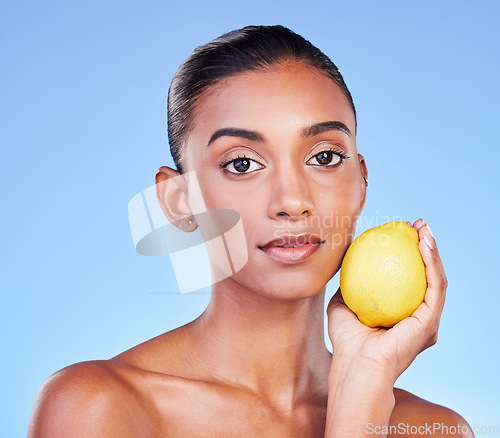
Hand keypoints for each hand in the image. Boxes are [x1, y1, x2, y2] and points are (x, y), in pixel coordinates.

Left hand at [327, 219, 446, 381]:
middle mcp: (419, 316)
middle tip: (417, 225)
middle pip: (427, 275)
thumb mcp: (342, 303)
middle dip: (426, 247)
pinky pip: (434, 286)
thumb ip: (347, 285)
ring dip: (432, 250)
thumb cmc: (346, 340)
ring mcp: (427, 320)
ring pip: (436, 278)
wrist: (354, 363)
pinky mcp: (431, 321)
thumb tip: (345, 262)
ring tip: (423, 228)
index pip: (410, 278)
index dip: (409, 254)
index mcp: (402, 313)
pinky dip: (431, 263)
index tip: (400, 232)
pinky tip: (423, 244)